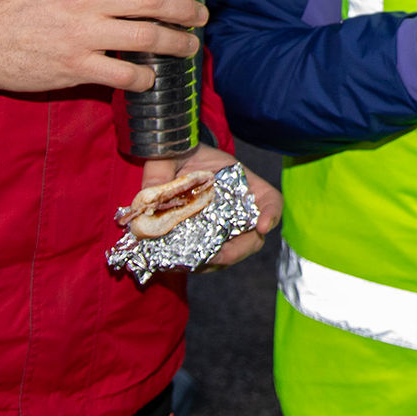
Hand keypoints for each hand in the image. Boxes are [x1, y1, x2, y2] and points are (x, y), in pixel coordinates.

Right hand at [0, 0, 206, 94]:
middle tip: (199, 16)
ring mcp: (81, 34)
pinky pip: (124, 73)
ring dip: (176, 43)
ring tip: (188, 46)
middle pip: (152, 0)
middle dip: (185, 9)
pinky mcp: (74, 67)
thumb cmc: (19, 3)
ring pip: (146, 37)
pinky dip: (144, 76)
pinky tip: (150, 76)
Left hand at [140, 145, 281, 270]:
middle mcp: (238, 210)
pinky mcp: (203, 242)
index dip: (271, 214)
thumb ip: (160, 170)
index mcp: (241, 183)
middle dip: (237, 251)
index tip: (261, 226)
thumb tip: (145, 198)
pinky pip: (207, 260)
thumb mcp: (172, 153)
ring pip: (229, 254)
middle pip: (252, 238)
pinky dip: (194, 264)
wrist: (170, 160)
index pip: (270, 200)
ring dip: (212, 262)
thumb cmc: (180, 152)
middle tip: (216, 256)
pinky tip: (173, 261)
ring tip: (187, 262)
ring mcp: (222, 229)